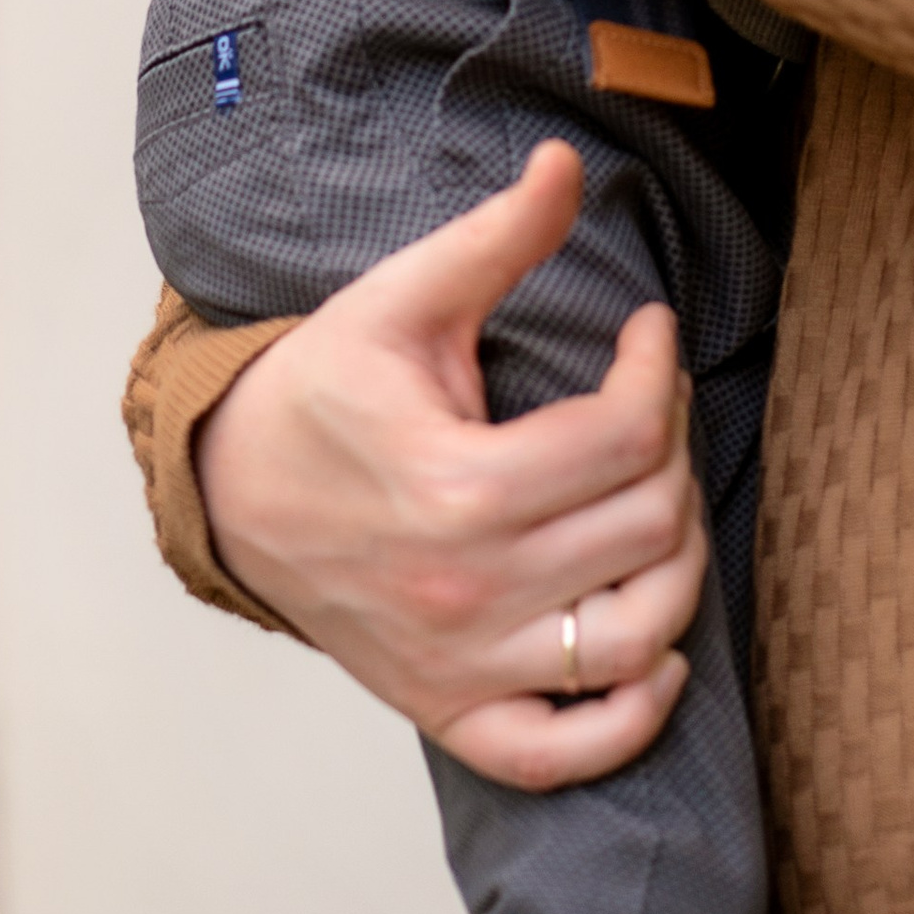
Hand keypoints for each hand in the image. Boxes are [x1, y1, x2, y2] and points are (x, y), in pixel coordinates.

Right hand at [198, 142, 706, 789]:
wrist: (233, 490)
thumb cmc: (326, 389)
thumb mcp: (400, 298)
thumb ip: (494, 237)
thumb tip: (565, 161)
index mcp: (456, 486)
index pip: (625, 434)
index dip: (659, 367)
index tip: (647, 331)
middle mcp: (466, 590)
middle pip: (647, 525)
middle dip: (675, 450)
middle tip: (651, 407)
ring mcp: (459, 664)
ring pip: (634, 636)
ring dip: (680, 564)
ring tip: (661, 500)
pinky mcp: (449, 712)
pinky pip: (560, 751)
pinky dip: (628, 719)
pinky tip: (655, 653)